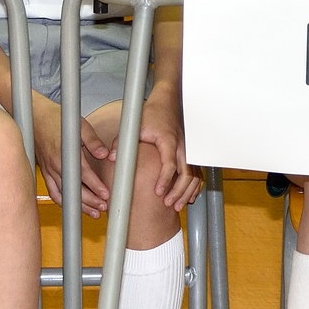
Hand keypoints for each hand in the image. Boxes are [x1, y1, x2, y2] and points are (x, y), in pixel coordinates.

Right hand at [30, 95, 114, 213]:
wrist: (36, 117)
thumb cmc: (58, 120)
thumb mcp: (80, 125)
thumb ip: (93, 141)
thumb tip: (105, 154)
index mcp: (65, 153)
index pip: (83, 175)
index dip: (96, 186)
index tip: (106, 195)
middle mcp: (55, 165)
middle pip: (73, 189)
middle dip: (89, 201)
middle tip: (103, 208)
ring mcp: (48, 170)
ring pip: (63, 194)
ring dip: (78, 205)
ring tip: (93, 212)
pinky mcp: (45, 173)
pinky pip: (53, 192)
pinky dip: (63, 202)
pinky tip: (74, 207)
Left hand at [132, 87, 203, 211]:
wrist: (168, 103)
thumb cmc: (153, 114)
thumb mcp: (135, 126)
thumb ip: (123, 142)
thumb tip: (111, 157)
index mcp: (169, 141)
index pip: (169, 164)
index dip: (164, 179)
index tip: (158, 192)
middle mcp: (182, 147)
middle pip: (187, 174)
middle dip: (179, 191)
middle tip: (168, 204)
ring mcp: (189, 150)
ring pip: (195, 175)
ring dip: (187, 192)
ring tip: (178, 205)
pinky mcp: (191, 153)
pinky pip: (197, 173)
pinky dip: (194, 186)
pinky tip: (188, 196)